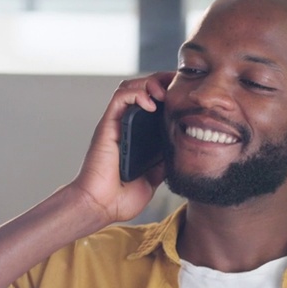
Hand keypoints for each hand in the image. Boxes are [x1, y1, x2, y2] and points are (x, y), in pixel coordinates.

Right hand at [69, 72, 174, 224]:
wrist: (100, 206)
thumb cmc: (121, 197)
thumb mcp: (154, 178)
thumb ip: (164, 161)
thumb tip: (182, 150)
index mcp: (136, 136)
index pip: (152, 103)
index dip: (168, 93)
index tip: (185, 94)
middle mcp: (125, 126)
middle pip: (142, 88)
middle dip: (161, 81)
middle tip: (178, 86)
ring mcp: (116, 124)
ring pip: (130, 87)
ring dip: (149, 83)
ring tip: (164, 93)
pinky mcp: (107, 125)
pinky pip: (120, 98)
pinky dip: (136, 94)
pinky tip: (150, 103)